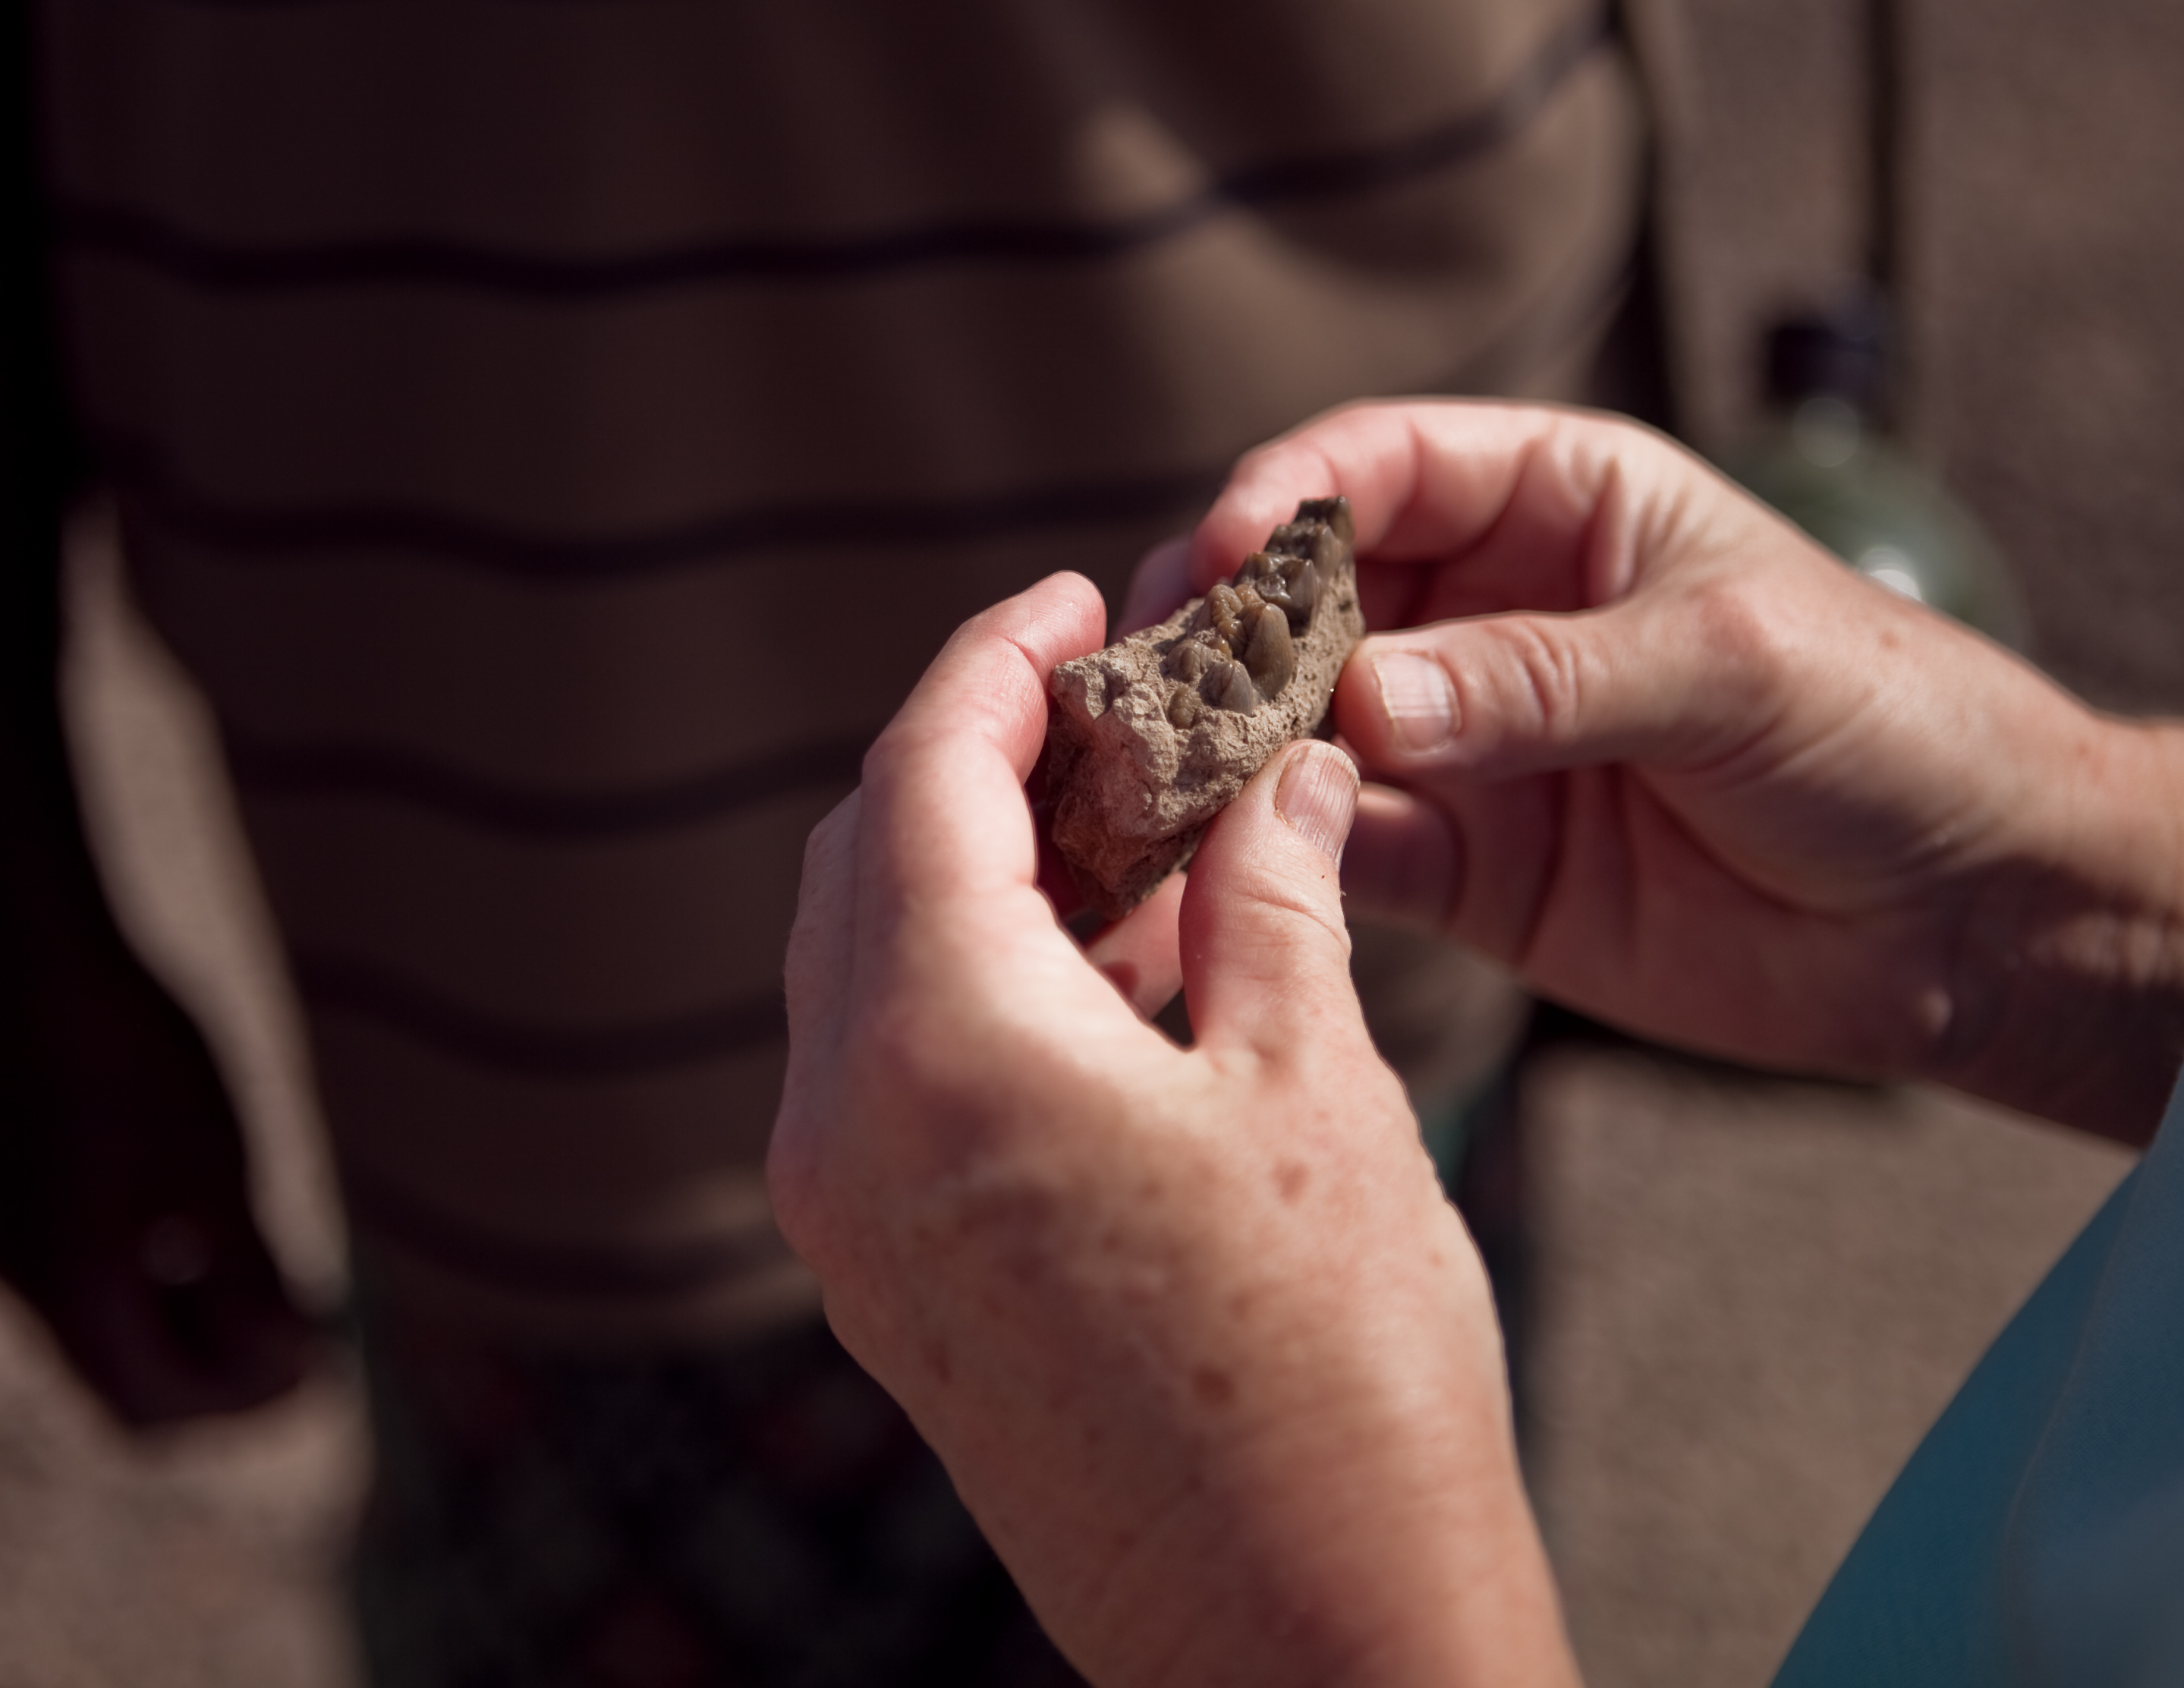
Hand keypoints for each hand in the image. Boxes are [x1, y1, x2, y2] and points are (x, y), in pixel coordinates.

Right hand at [0, 894, 317, 1428]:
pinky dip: (135, 1288)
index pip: (156, 1407)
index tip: (320, 1365)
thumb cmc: (144, 1058)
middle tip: (302, 1342)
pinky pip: (62, 1285)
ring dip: (179, 1332)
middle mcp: (11, 1286)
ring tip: (261, 1284)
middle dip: (216, 1378)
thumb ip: (248, 1282)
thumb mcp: (220, 1172)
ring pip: (92, 1337)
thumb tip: (293, 1366)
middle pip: (120, 1387)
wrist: (40, 953)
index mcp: (70, 1289)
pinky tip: (192, 1236)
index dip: (245, 1400)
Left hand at [771, 577, 1579, 1687]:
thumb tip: (1280, 771)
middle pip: (861, 862)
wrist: (1307, 1650)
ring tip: (1115, 824)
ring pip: (860, 969)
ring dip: (967, 870)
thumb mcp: (1316, 1088)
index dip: (994, 661)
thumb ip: (1275, 895)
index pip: (919, 780)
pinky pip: (885, 1075)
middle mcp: (846, 1134)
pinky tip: (1096, 972)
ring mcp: (850, 1229)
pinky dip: (967, 984)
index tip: (1072, 601)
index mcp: (939, 1055)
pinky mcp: (890, 1294)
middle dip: (970, 753)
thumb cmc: (1337, 1375)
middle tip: (1103, 699)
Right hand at [1193, 401, 2183, 1144]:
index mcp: (1558, 500)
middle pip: (1307, 594)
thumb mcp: (1729, 665)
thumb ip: (1542, 680)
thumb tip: (1363, 704)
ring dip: (1227, 746)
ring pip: (1302, 723)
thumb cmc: (1885, 726)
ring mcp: (1466, 740)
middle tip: (1148, 680)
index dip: (1286, 495)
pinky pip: (1346, 845)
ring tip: (1155, 780)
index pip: (1382, 464)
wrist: (1974, 913)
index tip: (1223, 555)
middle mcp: (1487, 608)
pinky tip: (1224, 867)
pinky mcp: (1468, 865)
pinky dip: (1280, 853)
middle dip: (1220, 626)